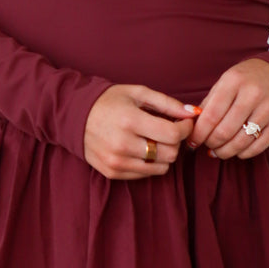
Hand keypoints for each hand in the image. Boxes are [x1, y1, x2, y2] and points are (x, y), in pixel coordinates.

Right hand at [82, 84, 196, 179]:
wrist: (75, 116)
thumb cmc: (109, 101)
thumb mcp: (138, 93)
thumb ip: (168, 103)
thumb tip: (194, 113)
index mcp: (130, 120)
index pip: (173, 134)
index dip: (185, 129)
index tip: (184, 122)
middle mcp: (123, 144)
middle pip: (170, 154)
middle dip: (175, 142)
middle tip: (168, 130)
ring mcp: (116, 161)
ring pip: (161, 168)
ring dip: (164, 154)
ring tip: (153, 139)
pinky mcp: (112, 172)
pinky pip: (145, 174)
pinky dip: (149, 163)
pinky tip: (140, 148)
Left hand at [187, 58, 268, 159]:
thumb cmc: (247, 80)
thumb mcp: (226, 82)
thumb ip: (209, 103)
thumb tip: (192, 127)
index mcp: (234, 81)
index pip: (211, 115)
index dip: (199, 133)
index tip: (192, 141)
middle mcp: (252, 94)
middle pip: (225, 131)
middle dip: (211, 143)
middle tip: (207, 145)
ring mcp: (268, 109)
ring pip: (241, 142)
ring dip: (225, 152)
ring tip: (218, 151)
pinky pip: (257, 147)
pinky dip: (243, 153)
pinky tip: (236, 150)